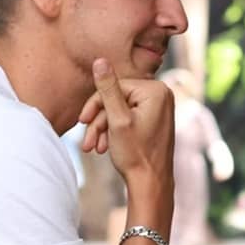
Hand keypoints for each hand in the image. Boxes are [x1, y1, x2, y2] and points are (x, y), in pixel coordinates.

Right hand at [76, 59, 173, 183]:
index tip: (82, 121)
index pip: (115, 87)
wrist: (151, 184)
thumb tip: (100, 60)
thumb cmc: (136, 154)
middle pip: (117, 99)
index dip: (96, 104)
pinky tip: (105, 147)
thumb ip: (107, 89)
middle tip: (87, 142)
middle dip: (99, 120)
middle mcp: (162, 95)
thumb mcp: (116, 120)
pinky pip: (128, 118)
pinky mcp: (155, 119)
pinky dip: (114, 131)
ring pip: (120, 110)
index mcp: (156, 90)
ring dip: (103, 129)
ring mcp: (159, 108)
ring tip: (93, 148)